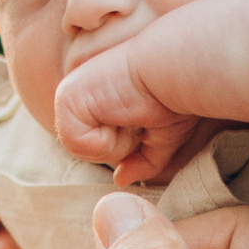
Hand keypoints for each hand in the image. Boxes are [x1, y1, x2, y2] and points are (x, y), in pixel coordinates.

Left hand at [52, 42, 191, 185]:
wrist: (181, 69)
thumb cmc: (178, 95)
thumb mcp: (163, 134)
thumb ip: (141, 157)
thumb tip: (121, 179)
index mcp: (92, 94)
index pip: (95, 143)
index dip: (127, 141)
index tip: (146, 114)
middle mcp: (76, 88)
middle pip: (87, 149)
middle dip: (121, 144)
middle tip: (140, 116)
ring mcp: (68, 91)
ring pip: (82, 150)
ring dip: (117, 143)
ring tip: (133, 113)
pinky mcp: (67, 97)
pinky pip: (79, 145)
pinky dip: (108, 141)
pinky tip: (123, 112)